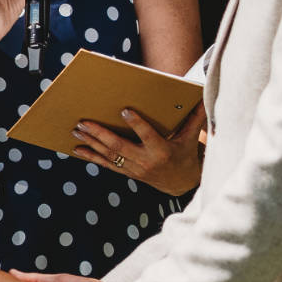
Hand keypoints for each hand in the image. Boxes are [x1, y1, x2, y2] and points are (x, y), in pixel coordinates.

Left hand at [71, 103, 204, 195]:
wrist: (180, 183)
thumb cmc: (185, 154)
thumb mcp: (190, 138)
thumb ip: (194, 118)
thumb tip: (204, 98)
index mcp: (161, 150)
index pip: (148, 135)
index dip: (136, 123)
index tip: (124, 110)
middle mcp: (146, 161)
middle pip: (120, 147)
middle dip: (100, 134)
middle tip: (84, 122)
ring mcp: (134, 169)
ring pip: (110, 156)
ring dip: (91, 143)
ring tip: (77, 130)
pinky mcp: (128, 173)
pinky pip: (107, 165)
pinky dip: (92, 157)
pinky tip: (78, 149)